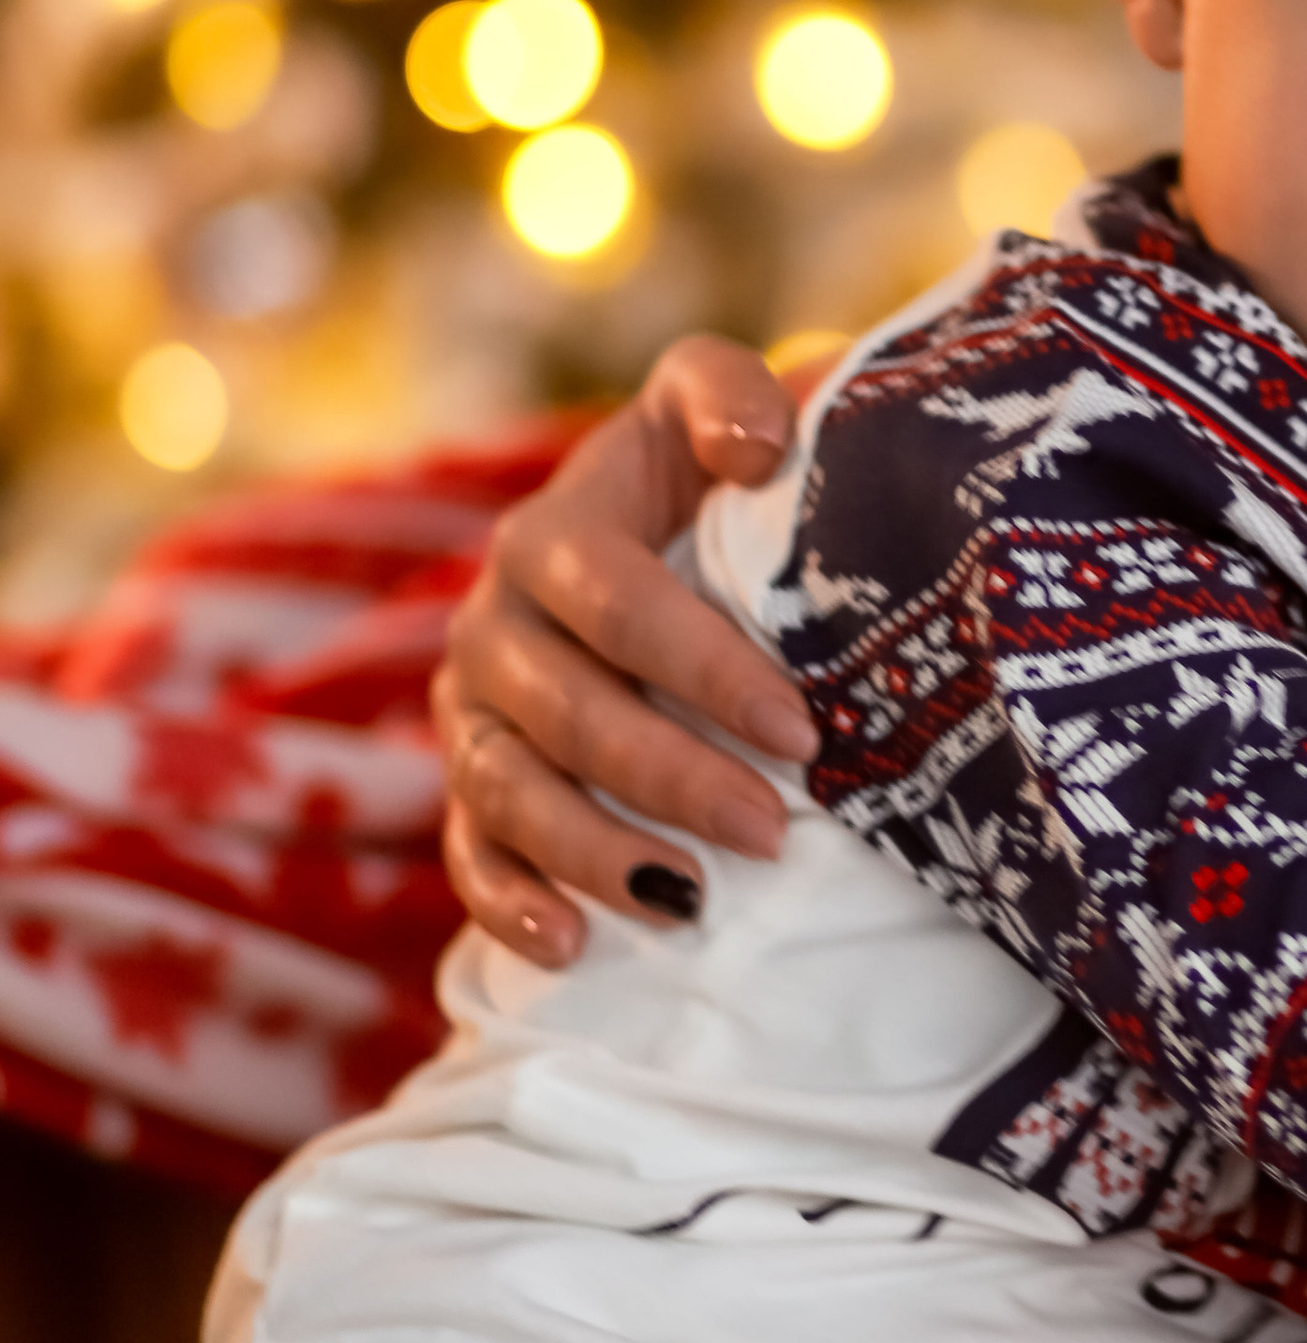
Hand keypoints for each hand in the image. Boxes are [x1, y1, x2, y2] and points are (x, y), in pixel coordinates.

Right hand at [437, 334, 818, 965]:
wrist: (653, 536)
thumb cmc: (706, 481)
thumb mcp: (713, 410)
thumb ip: (728, 395)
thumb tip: (757, 447)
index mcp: (551, 533)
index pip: (615, 600)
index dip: (703, 667)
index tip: (801, 731)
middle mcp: (494, 623)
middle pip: (568, 712)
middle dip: (669, 777)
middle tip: (774, 830)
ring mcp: (473, 712)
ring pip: (511, 792)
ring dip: (597, 853)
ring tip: (691, 901)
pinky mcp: (470, 785)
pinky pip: (471, 853)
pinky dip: (510, 905)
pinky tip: (573, 947)